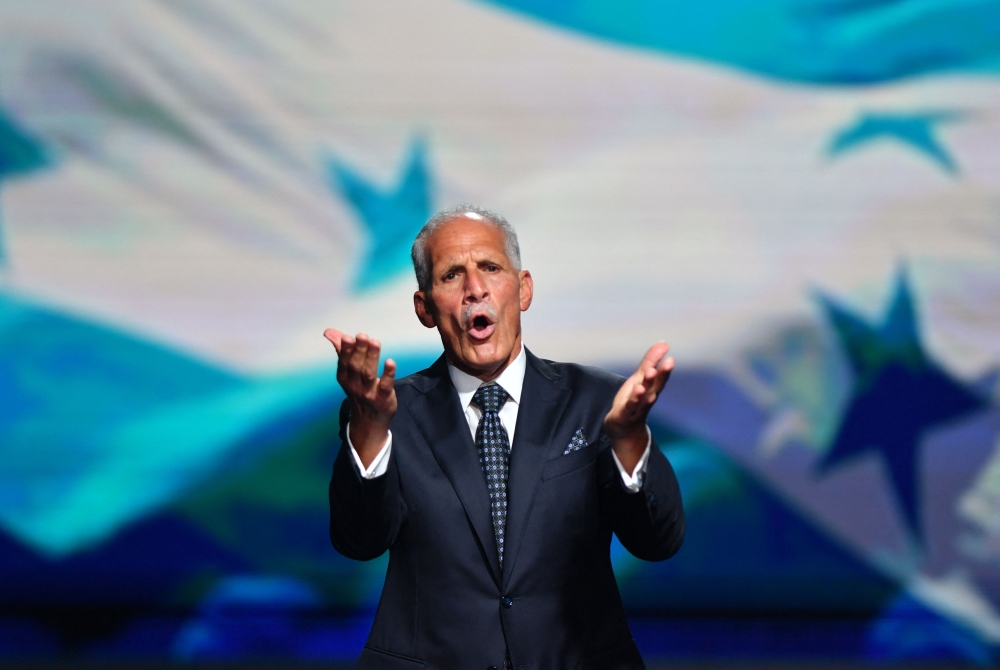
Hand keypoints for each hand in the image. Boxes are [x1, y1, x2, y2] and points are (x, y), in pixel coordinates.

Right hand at [324, 329, 396, 465]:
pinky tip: (390, 362)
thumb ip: (342, 351)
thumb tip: (329, 332)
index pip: (344, 362)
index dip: (346, 350)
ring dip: (372, 357)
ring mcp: (368, 393)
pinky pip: (385, 386)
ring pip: (369, 374)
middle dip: (358, 350)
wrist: (369, 422)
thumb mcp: (348, 372)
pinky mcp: (383, 398)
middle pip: (355, 366)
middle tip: (362, 335)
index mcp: (345, 377)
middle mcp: (354, 385)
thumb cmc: (360, 390)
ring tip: (375, 342)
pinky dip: (388, 374)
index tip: (347, 337)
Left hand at [604, 342, 673, 473]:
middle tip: (668, 363)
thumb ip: (650, 361)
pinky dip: (633, 401)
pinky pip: (629, 407)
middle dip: (662, 375)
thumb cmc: (633, 400)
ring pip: (643, 398)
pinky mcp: (624, 415)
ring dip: (647, 386)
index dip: (665, 369)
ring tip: (650, 374)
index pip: (660, 378)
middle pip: (655, 387)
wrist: (624, 429)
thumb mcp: (640, 378)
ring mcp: (636, 408)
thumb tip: (664, 343)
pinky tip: (636, 391)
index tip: (671, 358)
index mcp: (651, 389)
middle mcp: (647, 399)